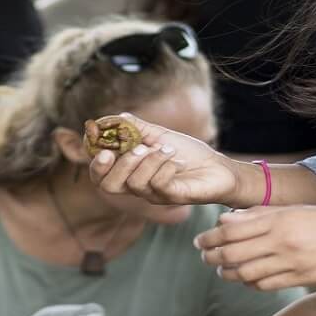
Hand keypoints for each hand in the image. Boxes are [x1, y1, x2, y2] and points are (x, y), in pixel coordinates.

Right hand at [87, 113, 253, 205]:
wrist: (219, 168)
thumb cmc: (189, 154)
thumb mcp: (160, 136)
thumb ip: (138, 129)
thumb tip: (117, 118)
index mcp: (131, 172)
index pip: (101, 175)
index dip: (96, 161)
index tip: (101, 142)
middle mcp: (138, 187)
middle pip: (108, 186)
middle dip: (117, 165)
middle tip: (136, 149)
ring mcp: (154, 195)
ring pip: (136, 183)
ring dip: (150, 160)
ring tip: (167, 149)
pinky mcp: (172, 198)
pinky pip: (159, 185)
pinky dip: (165, 167)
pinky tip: (177, 160)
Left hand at [195, 205, 315, 290]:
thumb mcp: (296, 210)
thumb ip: (260, 215)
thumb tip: (227, 221)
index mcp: (280, 219)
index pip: (232, 230)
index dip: (211, 238)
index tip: (201, 241)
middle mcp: (282, 241)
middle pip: (233, 253)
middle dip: (212, 256)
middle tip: (204, 256)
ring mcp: (291, 263)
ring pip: (245, 273)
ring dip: (227, 273)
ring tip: (220, 269)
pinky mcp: (301, 279)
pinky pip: (265, 285)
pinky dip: (249, 283)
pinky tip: (245, 278)